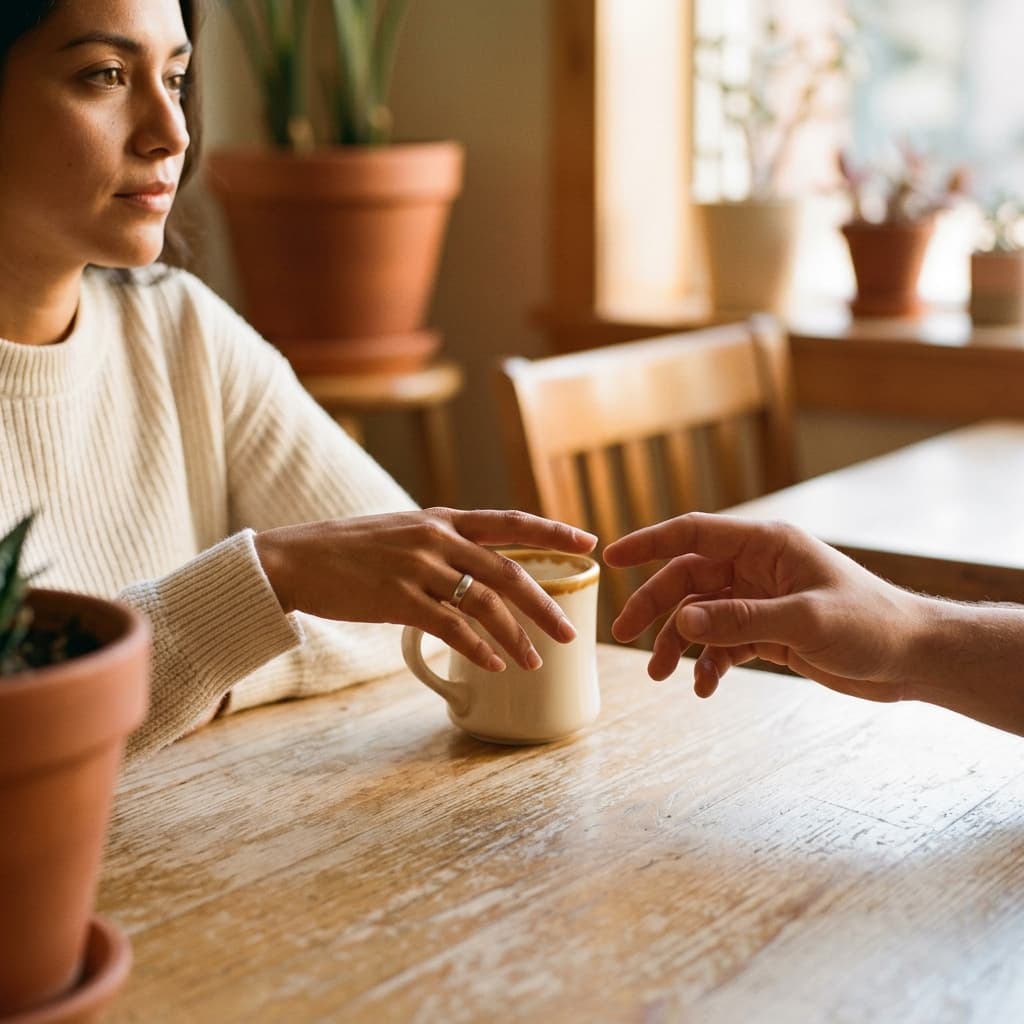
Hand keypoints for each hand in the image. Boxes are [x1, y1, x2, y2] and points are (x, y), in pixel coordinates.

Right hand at [255, 508, 596, 671]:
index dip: (553, 530)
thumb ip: (441, 541)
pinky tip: (495, 665)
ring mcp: (417, 567)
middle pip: (509, 571)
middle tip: (571, 632)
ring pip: (484, 605)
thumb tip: (477, 566)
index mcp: (443, 517)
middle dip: (546, 604)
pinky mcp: (397, 598)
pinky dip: (479, 648)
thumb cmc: (349, 548)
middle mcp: (436, 537)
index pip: (510, 521)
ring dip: (516, 637)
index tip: (589, 541)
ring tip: (535, 661)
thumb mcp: (402, 530)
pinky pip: (451, 627)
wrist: (295, 558)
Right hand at [604, 512, 926, 703]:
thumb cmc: (871, 624)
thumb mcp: (805, 621)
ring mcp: (760, 599)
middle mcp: (756, 567)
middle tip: (624, 637)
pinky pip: (723, 642)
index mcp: (765, 544)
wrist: (913, 658)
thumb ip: (741, 619)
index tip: (611, 558)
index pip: (693, 533)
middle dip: (655, 607)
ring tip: (661, 676)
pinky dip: (709, 663)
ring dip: (678, 643)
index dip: (648, 542)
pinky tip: (705, 688)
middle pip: (687, 579)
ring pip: (701, 615)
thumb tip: (681, 621)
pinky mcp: (768, 631)